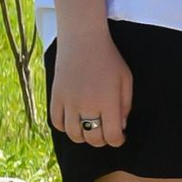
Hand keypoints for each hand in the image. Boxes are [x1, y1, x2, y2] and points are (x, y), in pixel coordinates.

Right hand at [51, 25, 133, 151]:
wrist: (83, 40)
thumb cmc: (109, 59)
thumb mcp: (126, 79)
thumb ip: (125, 105)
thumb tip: (120, 126)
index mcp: (108, 101)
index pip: (112, 136)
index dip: (118, 141)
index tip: (120, 137)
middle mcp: (87, 105)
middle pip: (93, 139)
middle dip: (102, 140)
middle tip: (106, 133)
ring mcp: (69, 102)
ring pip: (74, 135)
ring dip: (84, 136)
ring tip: (90, 128)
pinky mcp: (55, 97)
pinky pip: (57, 123)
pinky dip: (66, 127)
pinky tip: (74, 121)